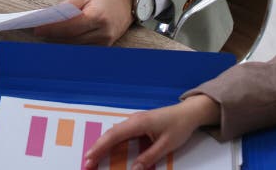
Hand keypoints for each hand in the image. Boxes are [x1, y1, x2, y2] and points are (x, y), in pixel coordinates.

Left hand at [34, 0, 132, 44]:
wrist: (126, 4)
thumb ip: (67, 7)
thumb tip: (49, 17)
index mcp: (97, 16)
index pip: (70, 27)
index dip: (52, 29)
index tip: (38, 29)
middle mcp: (102, 32)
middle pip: (71, 39)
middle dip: (53, 36)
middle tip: (38, 33)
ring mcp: (105, 42)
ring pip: (76, 47)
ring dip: (60, 43)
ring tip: (46, 37)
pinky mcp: (104, 47)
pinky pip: (83, 49)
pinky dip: (71, 45)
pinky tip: (60, 41)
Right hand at [83, 96, 220, 169]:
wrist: (188, 112)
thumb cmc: (179, 126)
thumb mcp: (166, 145)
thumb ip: (149, 157)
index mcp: (138, 123)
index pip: (114, 136)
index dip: (100, 148)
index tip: (89, 158)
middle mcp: (132, 120)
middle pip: (109, 134)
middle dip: (96, 149)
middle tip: (87, 163)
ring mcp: (134, 121)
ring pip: (113, 133)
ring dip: (102, 145)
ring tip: (93, 158)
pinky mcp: (137, 124)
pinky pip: (120, 133)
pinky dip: (110, 142)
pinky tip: (106, 149)